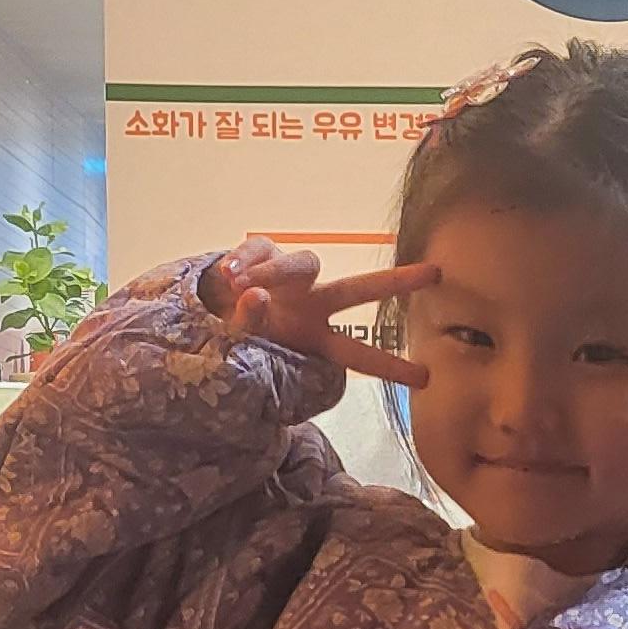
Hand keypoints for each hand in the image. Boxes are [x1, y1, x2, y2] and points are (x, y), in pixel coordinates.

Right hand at [201, 238, 434, 388]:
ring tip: (239, 287)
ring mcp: (290, 278)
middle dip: (394, 284)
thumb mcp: (239, 353)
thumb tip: (255, 295)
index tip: (426, 379)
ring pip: (305, 264)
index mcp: (313, 339)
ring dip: (275, 273)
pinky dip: (244, 261)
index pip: (356, 354)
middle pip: (359, 290)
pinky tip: (227, 275)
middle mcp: (311, 305)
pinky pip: (262, 249)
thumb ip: (249, 329)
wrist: (194, 318)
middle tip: (433, 275)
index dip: (389, 366)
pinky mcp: (264, 253)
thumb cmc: (227, 344)